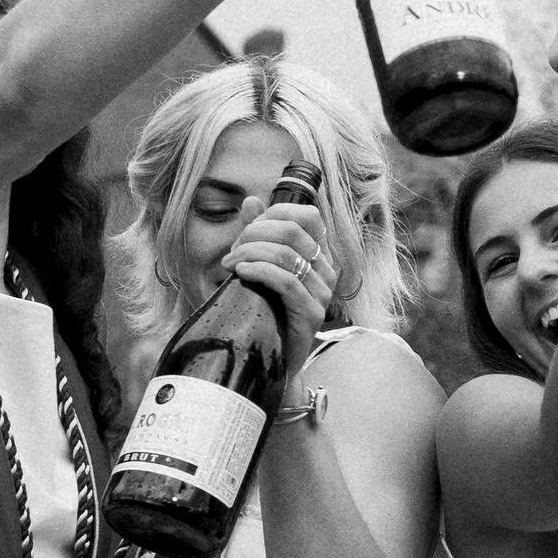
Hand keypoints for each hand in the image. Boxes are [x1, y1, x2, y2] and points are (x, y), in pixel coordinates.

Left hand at [222, 197, 334, 373]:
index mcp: (319, 255)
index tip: (246, 232)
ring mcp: (322, 293)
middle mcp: (327, 271)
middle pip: (292, 231)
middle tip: (232, 254)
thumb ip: (258, 233)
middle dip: (254, 235)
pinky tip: (241, 274)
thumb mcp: (258, 265)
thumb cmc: (264, 309)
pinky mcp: (312, 314)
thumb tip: (251, 201)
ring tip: (230, 265)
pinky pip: (286, 282)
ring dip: (250, 254)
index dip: (274, 215)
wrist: (268, 356)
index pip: (308, 216)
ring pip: (287, 255)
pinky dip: (259, 271)